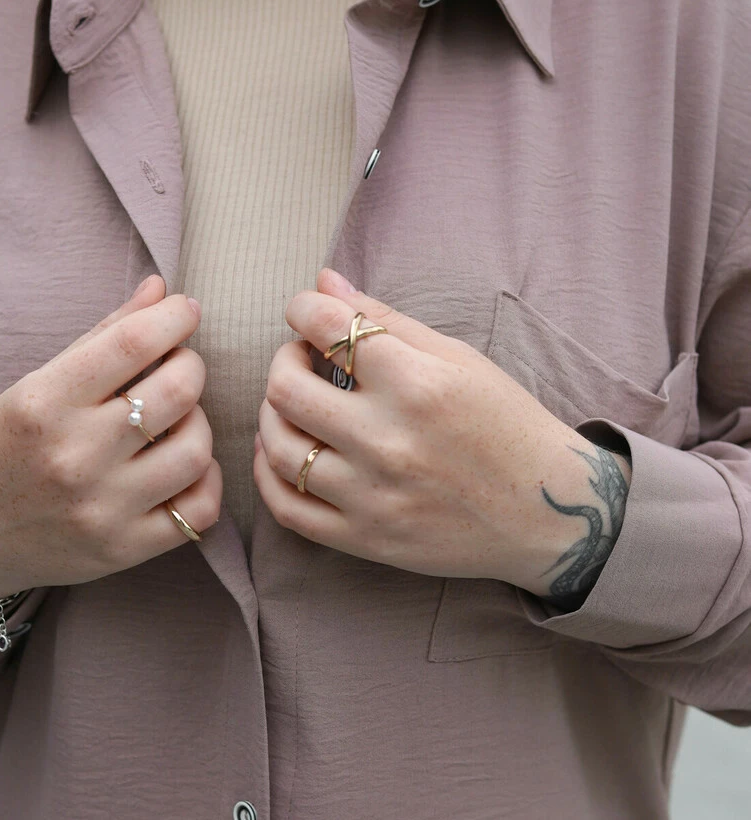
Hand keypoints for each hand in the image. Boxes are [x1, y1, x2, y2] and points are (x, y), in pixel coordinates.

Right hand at [0, 275, 220, 601]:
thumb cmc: (6, 446)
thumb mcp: (36, 385)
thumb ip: (103, 337)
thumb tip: (161, 289)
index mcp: (43, 402)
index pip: (134, 342)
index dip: (174, 317)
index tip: (184, 311)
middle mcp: (72, 456)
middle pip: (178, 391)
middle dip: (190, 367)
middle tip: (177, 368)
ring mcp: (100, 508)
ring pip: (196, 450)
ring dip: (199, 424)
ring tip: (177, 421)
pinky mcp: (122, 549)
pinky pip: (199, 511)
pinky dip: (206, 481)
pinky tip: (185, 467)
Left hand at [254, 269, 631, 599]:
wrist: (550, 512)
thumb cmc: (506, 425)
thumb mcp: (459, 359)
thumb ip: (386, 320)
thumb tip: (323, 281)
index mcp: (417, 384)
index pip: (325, 327)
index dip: (302, 308)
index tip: (307, 313)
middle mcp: (389, 441)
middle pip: (286, 388)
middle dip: (283, 360)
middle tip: (301, 359)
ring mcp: (374, 496)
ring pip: (279, 448)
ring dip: (272, 415)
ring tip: (293, 404)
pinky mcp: (366, 539)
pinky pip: (288, 508)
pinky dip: (269, 475)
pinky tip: (281, 453)